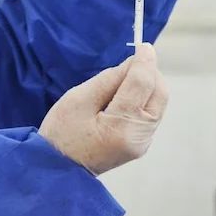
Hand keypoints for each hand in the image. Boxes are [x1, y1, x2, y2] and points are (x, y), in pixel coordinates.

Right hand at [39, 43, 167, 174]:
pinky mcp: (139, 145)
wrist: (57, 170)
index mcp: (121, 126)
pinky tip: (122, 97)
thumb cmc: (61, 134)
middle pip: (159, 93)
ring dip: (146, 86)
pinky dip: (142, 99)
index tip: (143, 45)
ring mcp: (141, 143)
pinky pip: (149, 114)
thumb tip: (133, 63)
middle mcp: (138, 136)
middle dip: (150, 73)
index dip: (144, 61)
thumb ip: (109, 79)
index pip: (142, 84)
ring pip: (157, 103)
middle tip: (131, 63)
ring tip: (121, 82)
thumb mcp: (78, 98)